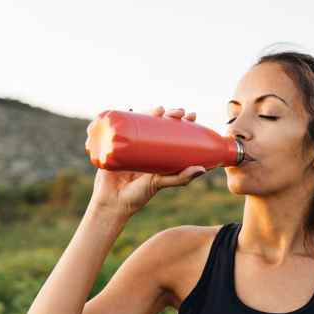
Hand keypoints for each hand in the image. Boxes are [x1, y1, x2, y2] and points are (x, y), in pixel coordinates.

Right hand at [88, 106, 205, 218]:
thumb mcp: (159, 184)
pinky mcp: (114, 146)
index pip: (173, 134)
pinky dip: (124, 117)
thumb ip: (179, 178)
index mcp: (158, 155)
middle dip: (170, 114)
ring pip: (141, 123)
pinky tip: (130, 110)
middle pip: (158, 125)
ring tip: (160, 109)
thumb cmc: (136, 197)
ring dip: (151, 112)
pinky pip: (120, 129)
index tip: (192, 115)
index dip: (182, 123)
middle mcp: (145, 148)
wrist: (110, 204)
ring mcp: (130, 146)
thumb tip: (202, 170)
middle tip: (179, 112)